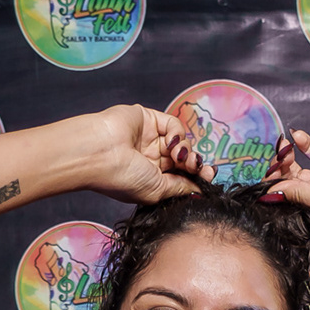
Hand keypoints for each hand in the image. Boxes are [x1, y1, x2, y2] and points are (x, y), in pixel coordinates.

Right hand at [88, 105, 215, 204]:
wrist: (100, 155)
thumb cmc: (123, 178)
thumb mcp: (157, 191)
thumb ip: (180, 187)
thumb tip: (200, 189)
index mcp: (152, 179)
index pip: (181, 176)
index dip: (197, 176)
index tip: (209, 177)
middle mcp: (152, 159)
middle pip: (184, 159)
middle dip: (194, 163)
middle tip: (197, 167)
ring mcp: (150, 139)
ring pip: (181, 142)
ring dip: (187, 150)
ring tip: (180, 157)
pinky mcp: (148, 119)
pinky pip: (173, 124)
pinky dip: (179, 133)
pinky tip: (173, 143)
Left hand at [260, 130, 309, 223]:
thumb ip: (298, 194)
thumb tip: (271, 194)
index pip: (288, 201)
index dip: (274, 189)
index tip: (263, 177)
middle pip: (291, 183)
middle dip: (279, 170)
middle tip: (274, 157)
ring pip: (300, 165)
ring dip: (288, 155)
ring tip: (282, 145)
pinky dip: (304, 143)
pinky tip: (294, 135)